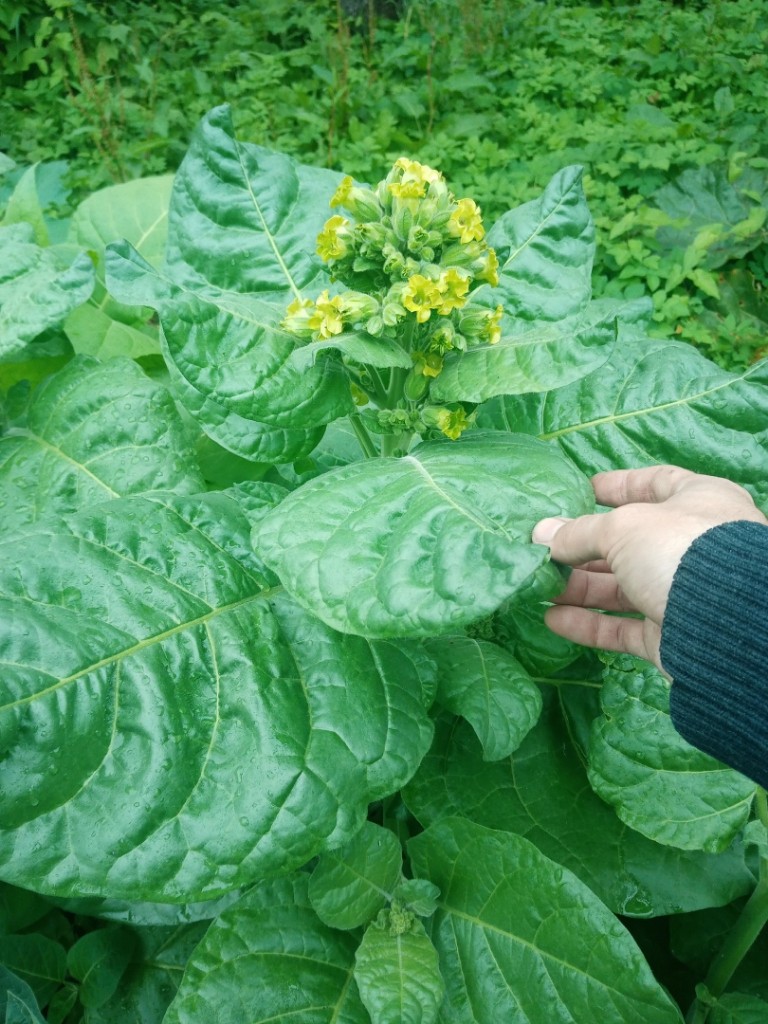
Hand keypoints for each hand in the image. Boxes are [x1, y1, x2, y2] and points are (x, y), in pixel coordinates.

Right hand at [531, 465, 767, 670]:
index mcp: (697, 501)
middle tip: (543, 550)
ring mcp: (681, 592)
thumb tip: (541, 534)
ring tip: (539, 586)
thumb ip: (579, 531)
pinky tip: (553, 619)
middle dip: (583, 547)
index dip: (618, 485)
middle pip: (628, 542)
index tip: (581, 490)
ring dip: (578, 587)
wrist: (725, 622)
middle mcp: (690, 546)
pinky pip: (623, 628)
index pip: (655, 483)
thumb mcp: (623, 527)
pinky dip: (588, 624)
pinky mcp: (670, 634)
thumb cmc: (679, 549)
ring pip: (621, 588)